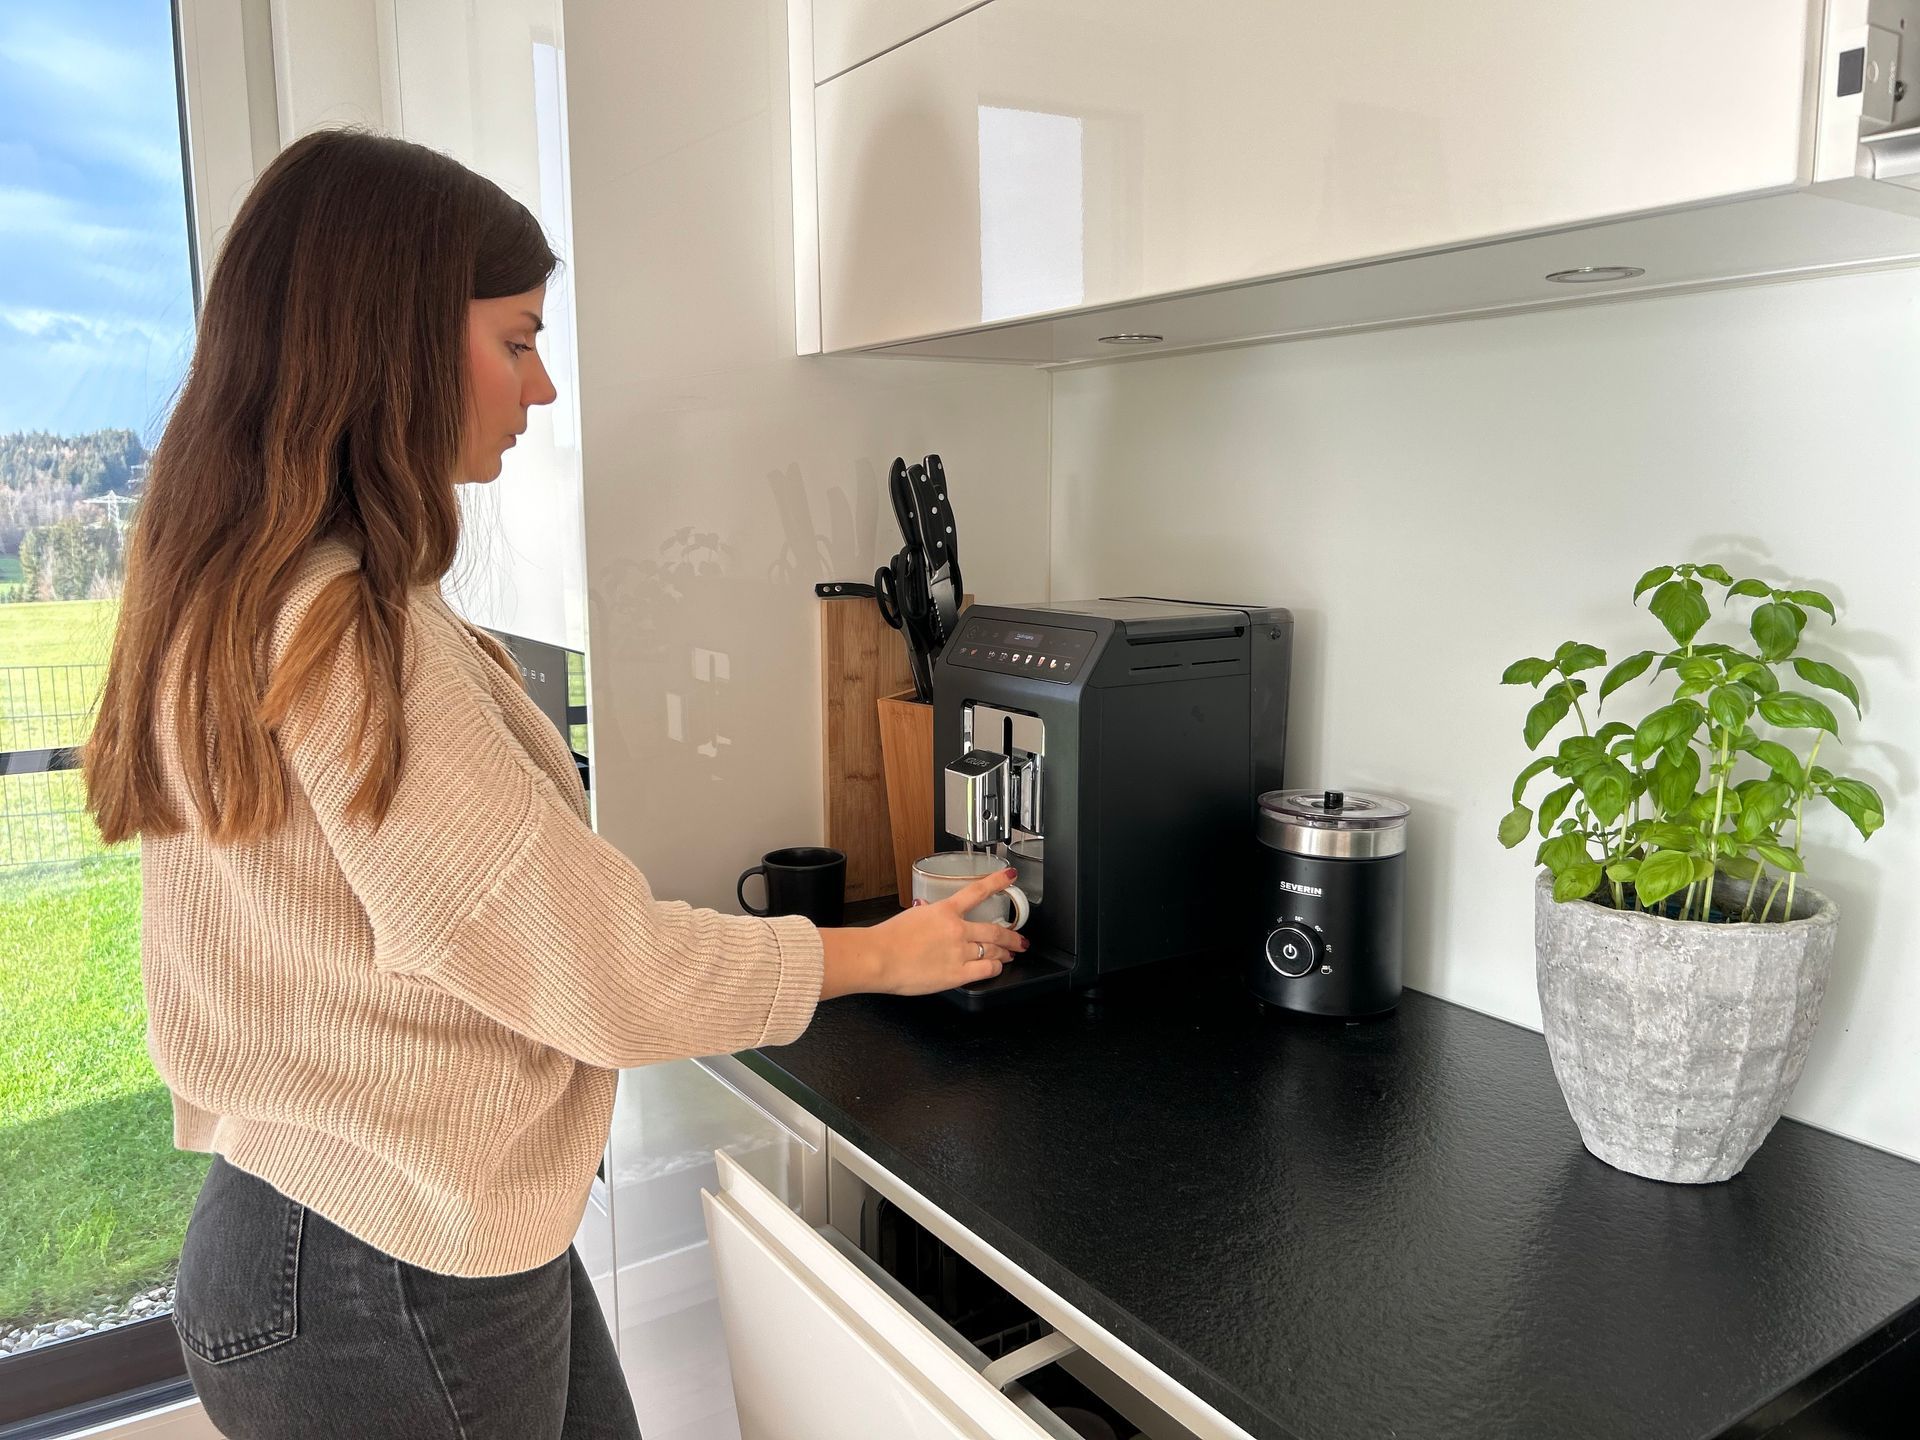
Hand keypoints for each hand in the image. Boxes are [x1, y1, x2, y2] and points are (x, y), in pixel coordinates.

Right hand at [818, 868, 1030, 998]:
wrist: (878, 958)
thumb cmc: (886, 939)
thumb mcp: (910, 916)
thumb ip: (926, 915)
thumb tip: (927, 912)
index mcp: (944, 911)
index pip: (977, 891)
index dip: (997, 882)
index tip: (1009, 877)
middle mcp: (956, 929)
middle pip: (994, 930)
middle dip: (1011, 935)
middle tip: (1019, 938)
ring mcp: (959, 951)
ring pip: (993, 950)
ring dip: (1005, 952)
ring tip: (1010, 954)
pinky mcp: (957, 973)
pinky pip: (986, 969)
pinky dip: (995, 967)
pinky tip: (997, 967)